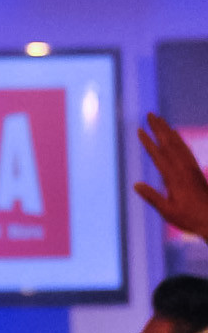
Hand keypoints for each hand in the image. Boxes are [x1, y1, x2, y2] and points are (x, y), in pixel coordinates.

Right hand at [136, 113, 207, 241]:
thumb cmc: (190, 218)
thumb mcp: (168, 212)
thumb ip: (152, 197)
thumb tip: (136, 185)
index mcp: (174, 178)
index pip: (159, 156)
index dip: (149, 142)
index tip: (140, 130)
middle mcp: (183, 169)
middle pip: (169, 144)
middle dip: (159, 128)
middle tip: (150, 114)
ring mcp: (191, 169)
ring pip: (178, 145)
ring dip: (168, 130)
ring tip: (160, 119)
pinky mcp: (196, 171)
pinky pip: (186, 150)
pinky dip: (179, 140)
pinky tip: (175, 135)